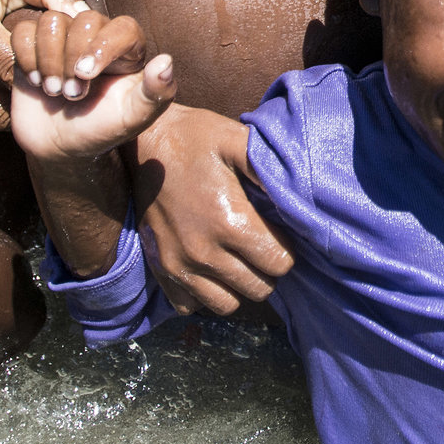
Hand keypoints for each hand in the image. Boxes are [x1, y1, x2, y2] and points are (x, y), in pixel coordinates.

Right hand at [7, 7, 170, 163]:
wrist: (61, 146)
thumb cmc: (101, 129)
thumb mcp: (133, 118)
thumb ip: (156, 93)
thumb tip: (166, 62)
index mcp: (128, 48)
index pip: (123, 26)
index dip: (104, 46)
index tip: (86, 75)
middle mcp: (96, 34)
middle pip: (83, 20)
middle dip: (72, 60)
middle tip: (73, 94)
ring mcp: (63, 36)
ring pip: (51, 21)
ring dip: (48, 60)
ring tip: (53, 91)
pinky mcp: (34, 43)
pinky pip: (24, 30)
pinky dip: (26, 56)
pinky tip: (35, 81)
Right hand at [129, 105, 292, 314]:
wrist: (142, 142)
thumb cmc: (195, 137)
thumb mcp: (237, 140)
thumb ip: (270, 170)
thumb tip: (302, 200)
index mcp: (229, 222)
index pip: (279, 265)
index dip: (286, 250)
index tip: (278, 233)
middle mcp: (203, 252)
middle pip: (258, 289)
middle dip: (266, 270)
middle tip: (260, 245)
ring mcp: (178, 265)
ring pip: (227, 304)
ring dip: (238, 285)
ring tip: (237, 258)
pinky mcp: (160, 269)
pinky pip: (190, 305)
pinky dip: (204, 293)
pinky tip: (209, 267)